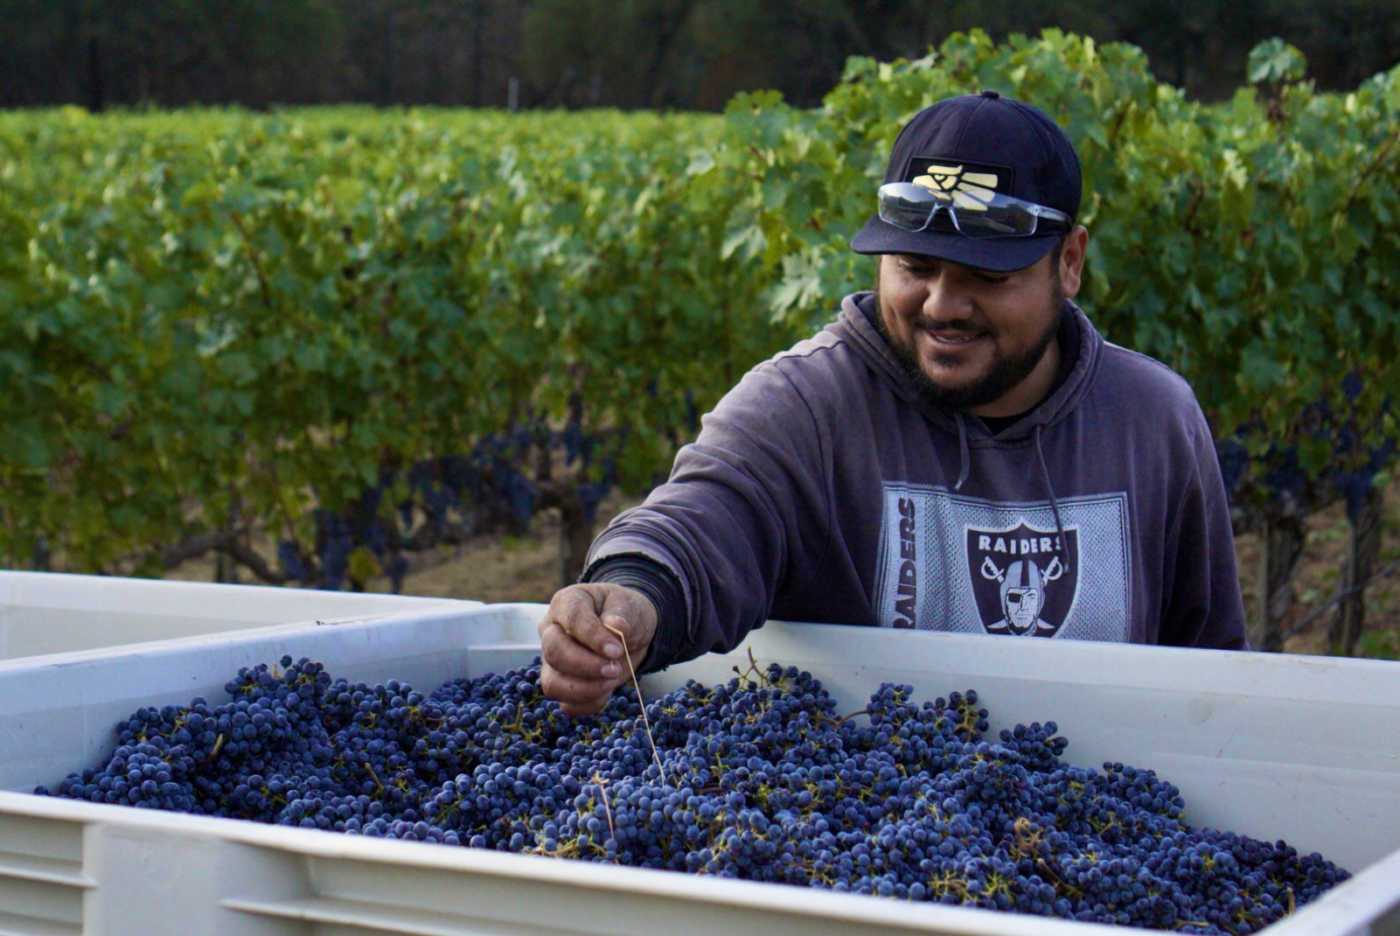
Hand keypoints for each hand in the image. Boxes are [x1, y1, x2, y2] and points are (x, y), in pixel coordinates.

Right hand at [538, 583, 657, 716]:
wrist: (629, 632)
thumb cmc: (624, 612)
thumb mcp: (629, 606)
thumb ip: (622, 615)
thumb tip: (615, 626)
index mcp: (566, 603)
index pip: (571, 619)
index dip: (593, 637)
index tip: (616, 650)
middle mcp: (551, 631)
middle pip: (554, 653)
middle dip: (587, 666)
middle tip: (615, 668)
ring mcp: (552, 660)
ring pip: (553, 683)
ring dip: (585, 689)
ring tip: (612, 681)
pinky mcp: (562, 684)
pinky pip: (567, 704)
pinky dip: (589, 703)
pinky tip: (607, 690)